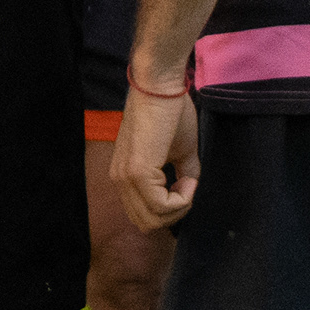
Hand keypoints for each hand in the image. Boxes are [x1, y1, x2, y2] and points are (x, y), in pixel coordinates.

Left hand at [112, 78, 197, 230]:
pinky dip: (181, 199)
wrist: (161, 86)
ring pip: (153, 219)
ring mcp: (126, 177)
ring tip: (189, 181)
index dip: (170, 209)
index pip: (143, 215)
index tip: (186, 185)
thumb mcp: (180, 152)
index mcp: (125, 176)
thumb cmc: (171, 112)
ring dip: (179, 207)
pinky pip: (161, 206)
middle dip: (174, 213)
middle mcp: (119, 180)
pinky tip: (188, 180)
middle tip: (189, 187)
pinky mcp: (138, 171)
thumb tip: (190, 193)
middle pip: (147, 223)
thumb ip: (182, 176)